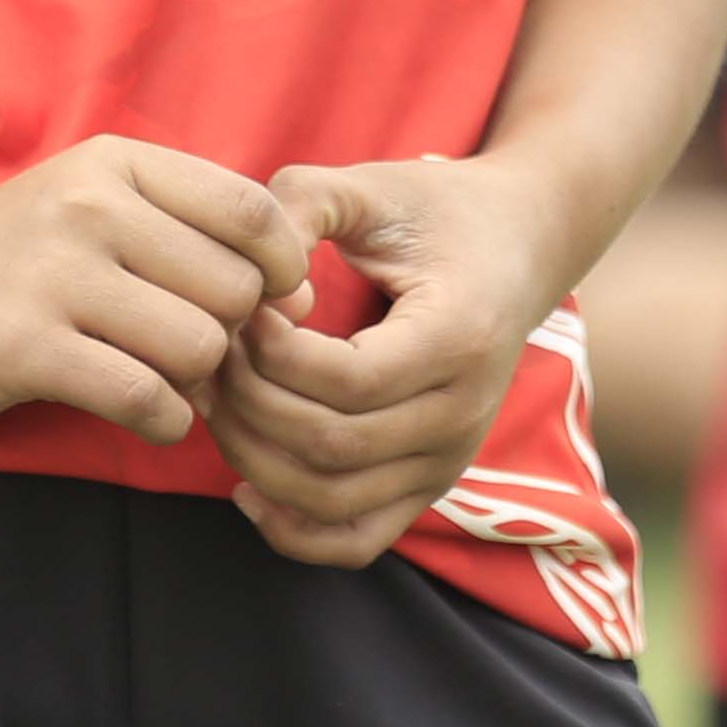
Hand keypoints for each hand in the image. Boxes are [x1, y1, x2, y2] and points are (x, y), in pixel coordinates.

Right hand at [0, 137, 302, 448]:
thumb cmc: (4, 264)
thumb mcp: (89, 209)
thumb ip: (191, 233)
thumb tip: (303, 292)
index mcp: (114, 164)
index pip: (253, 209)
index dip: (282, 270)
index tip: (264, 307)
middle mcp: (88, 205)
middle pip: (234, 289)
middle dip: (229, 338)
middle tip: (190, 357)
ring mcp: (54, 273)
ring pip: (198, 346)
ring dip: (195, 385)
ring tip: (160, 383)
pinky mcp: (25, 346)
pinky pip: (146, 397)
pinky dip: (163, 422)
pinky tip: (142, 416)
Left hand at [208, 150, 589, 566]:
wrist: (514, 248)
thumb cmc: (434, 212)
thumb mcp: (370, 186)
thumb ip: (300, 203)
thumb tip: (248, 274)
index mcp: (457, 337)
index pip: (349, 379)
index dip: (274, 354)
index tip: (244, 308)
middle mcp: (463, 413)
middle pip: (332, 445)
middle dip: (249, 402)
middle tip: (212, 352)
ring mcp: (449, 459)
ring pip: (331, 498)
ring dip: (253, 457)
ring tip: (217, 399)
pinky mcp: (430, 484)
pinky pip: (356, 539)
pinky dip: (293, 531)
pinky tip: (245, 487)